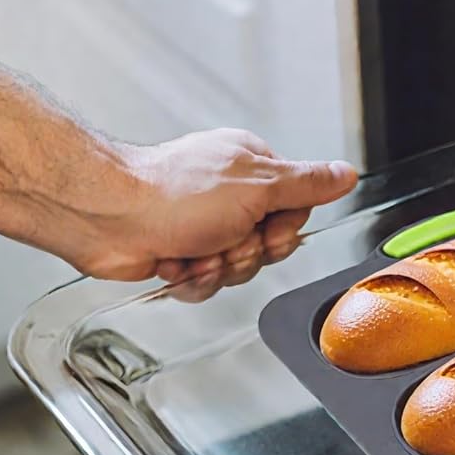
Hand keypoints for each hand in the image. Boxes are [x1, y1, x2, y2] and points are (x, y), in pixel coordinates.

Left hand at [55, 128, 356, 287]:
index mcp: (251, 170)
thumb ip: (307, 184)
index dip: (283, 230)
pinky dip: (191, 279)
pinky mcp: (180, 254)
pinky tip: (175, 262)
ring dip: (216, 268)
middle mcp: (227, 196)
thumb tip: (345, 174)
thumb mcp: (259, 186)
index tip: (265, 227)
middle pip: (267, 245)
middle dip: (247, 253)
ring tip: (194, 251)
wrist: (110, 218)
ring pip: (236, 269)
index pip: (295, 211)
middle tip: (226, 239)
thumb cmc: (172, 194)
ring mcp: (201, 226)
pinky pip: (206, 284)